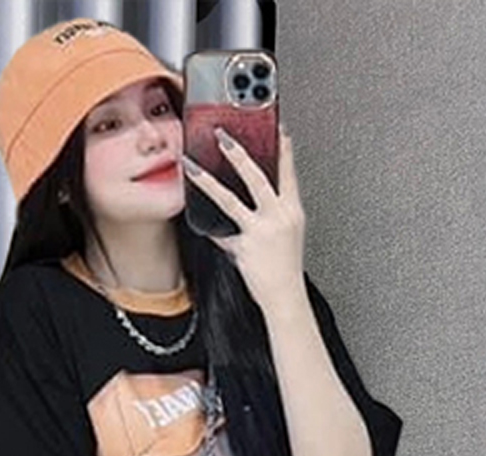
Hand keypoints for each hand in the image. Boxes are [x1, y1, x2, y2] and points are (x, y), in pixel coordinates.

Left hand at [181, 122, 305, 314]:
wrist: (286, 299)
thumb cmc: (284, 269)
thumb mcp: (285, 236)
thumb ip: (266, 217)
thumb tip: (245, 210)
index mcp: (293, 211)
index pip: (288, 171)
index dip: (282, 148)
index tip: (276, 127)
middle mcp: (280, 217)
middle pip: (259, 176)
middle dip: (239, 153)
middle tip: (223, 134)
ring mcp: (262, 231)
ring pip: (232, 200)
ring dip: (209, 181)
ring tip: (192, 165)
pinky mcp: (246, 246)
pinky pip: (222, 232)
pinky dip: (210, 226)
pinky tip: (196, 212)